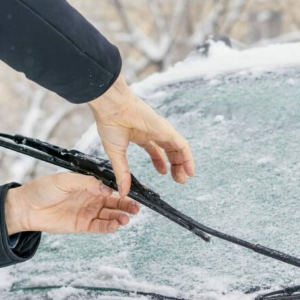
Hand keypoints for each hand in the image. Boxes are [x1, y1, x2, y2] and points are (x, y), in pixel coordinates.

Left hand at [5, 173, 139, 234]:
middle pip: (114, 202)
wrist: (26, 208)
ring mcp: (87, 212)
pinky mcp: (82, 225)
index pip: (110, 186)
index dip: (122, 189)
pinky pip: (99, 227)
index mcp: (88, 184)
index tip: (133, 192)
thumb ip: (86, 183)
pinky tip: (116, 225)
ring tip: (127, 218)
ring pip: (109, 215)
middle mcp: (91, 198)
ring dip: (119, 217)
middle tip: (136, 208)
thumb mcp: (65, 180)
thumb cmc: (42, 189)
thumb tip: (106, 187)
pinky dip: (109, 227)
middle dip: (126, 205)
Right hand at [89, 74, 194, 196]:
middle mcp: (153, 132)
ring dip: (183, 164)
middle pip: (170, 150)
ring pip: (178, 149)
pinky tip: (190, 170)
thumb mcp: (116, 154)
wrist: (112, 108)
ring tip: (185, 178)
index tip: (164, 173)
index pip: (155, 150)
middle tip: (178, 180)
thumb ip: (122, 173)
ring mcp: (161, 130)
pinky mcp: (166, 130)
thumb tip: (122, 192)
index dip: (160, 162)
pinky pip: (182, 145)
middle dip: (175, 166)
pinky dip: (188, 158)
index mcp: (140, 135)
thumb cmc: (110, 123)